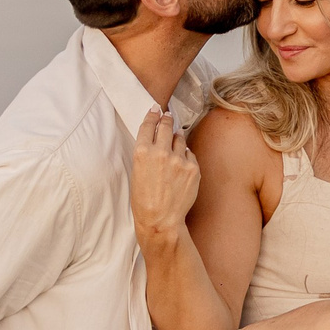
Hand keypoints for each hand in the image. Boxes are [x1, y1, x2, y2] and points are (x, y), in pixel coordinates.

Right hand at [131, 108, 199, 244]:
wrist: (161, 220)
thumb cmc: (144, 201)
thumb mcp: (137, 173)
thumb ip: (147, 154)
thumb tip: (157, 139)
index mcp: (142, 152)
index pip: (148, 125)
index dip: (152, 115)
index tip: (156, 109)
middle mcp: (160, 152)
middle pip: (165, 126)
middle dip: (166, 119)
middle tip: (167, 115)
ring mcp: (179, 159)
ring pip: (179, 139)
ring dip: (176, 139)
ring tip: (174, 145)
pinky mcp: (193, 168)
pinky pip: (189, 155)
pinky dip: (185, 157)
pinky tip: (180, 167)